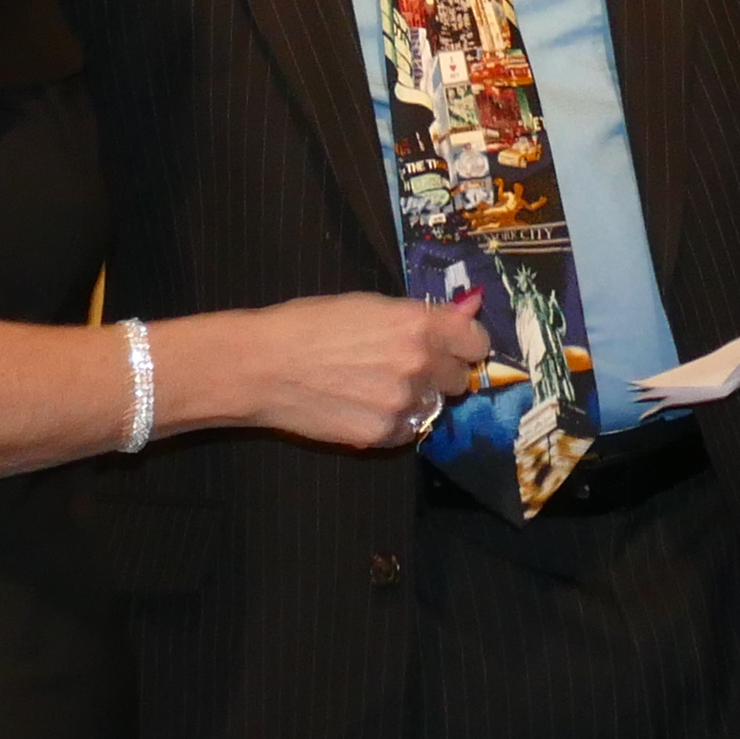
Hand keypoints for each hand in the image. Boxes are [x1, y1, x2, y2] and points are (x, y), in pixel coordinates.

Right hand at [230, 291, 490, 450]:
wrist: (264, 366)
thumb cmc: (310, 324)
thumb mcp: (369, 305)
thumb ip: (423, 314)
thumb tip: (469, 308)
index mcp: (417, 324)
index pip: (475, 341)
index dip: (464, 344)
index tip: (453, 347)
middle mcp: (418, 363)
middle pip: (460, 378)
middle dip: (439, 373)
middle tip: (406, 366)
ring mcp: (403, 402)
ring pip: (435, 406)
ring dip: (417, 398)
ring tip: (377, 386)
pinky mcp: (384, 433)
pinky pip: (409, 429)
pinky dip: (395, 420)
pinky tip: (364, 405)